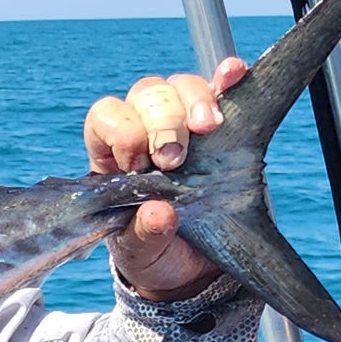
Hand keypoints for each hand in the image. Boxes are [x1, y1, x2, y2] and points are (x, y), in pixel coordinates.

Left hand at [82, 56, 247, 300]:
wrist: (191, 267)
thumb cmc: (154, 252)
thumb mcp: (141, 252)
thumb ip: (144, 235)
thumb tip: (159, 213)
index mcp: (112, 160)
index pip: (105, 119)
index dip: (122, 131)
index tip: (140, 163)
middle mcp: (144, 132)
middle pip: (145, 95)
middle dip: (163, 119)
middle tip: (175, 158)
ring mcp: (184, 126)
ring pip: (180, 86)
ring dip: (195, 100)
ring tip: (210, 127)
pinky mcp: (221, 128)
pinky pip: (222, 90)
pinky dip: (227, 78)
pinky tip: (235, 74)